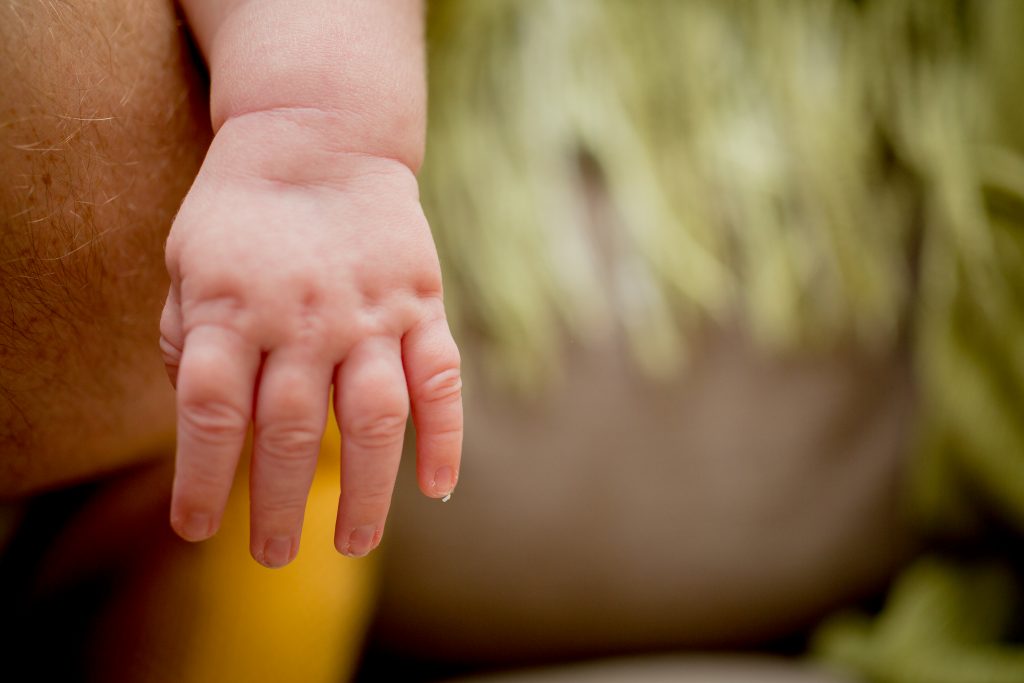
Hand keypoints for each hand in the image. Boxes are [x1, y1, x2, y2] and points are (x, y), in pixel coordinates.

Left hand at [159, 114, 461, 566]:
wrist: (320, 133)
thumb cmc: (243, 207)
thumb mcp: (188, 262)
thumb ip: (190, 336)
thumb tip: (202, 413)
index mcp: (233, 308)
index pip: (213, 414)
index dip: (204, 480)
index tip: (199, 530)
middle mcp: (302, 319)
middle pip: (292, 432)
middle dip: (279, 506)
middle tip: (273, 556)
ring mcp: (370, 313)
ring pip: (373, 418)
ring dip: (367, 491)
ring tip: (354, 544)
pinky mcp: (421, 303)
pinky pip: (441, 378)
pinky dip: (446, 436)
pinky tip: (437, 489)